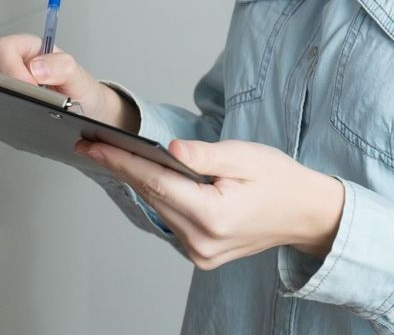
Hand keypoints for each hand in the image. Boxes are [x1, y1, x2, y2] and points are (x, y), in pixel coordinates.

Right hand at [0, 34, 136, 129]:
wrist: (90, 113)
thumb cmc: (83, 91)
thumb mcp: (80, 78)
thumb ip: (62, 67)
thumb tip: (36, 67)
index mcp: (31, 49)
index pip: (4, 48)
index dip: (11, 67)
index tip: (29, 85)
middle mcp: (17, 64)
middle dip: (5, 86)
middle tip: (27, 101)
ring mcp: (11, 84)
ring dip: (6, 99)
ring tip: (29, 109)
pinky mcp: (10, 103)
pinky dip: (8, 112)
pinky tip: (25, 119)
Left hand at [75, 136, 344, 268]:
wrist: (304, 214)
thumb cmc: (278, 179)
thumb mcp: (244, 157)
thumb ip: (205, 155)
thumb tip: (169, 149)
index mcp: (213, 216)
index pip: (155, 182)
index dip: (121, 160)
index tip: (93, 144)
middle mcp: (202, 242)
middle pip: (151, 195)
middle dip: (119, 165)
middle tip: (89, 141)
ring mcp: (200, 252)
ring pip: (157, 206)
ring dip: (133, 179)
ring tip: (105, 152)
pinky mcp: (200, 252)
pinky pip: (169, 217)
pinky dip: (153, 193)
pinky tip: (139, 173)